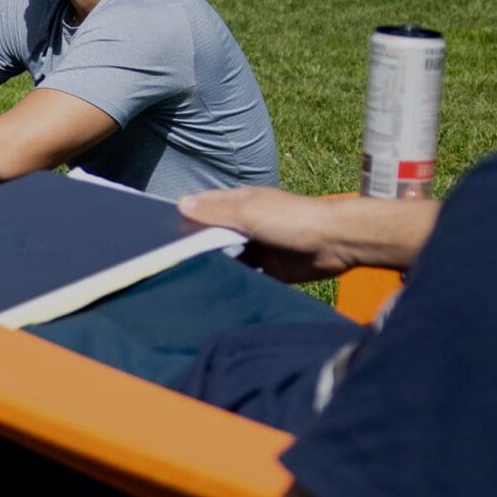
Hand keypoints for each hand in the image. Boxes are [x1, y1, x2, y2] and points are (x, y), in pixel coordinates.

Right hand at [177, 187, 363, 282]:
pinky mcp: (268, 271)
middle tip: (171, 264)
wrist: (336, 243)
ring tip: (188, 281)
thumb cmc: (292, 219)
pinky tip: (218, 292)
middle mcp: (244, 226)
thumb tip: (179, 205)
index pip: (203, 210)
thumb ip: (215, 212)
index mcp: (238, 205)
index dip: (184, 220)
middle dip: (196, 248)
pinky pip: (244, 277)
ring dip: (215, 266)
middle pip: (212, 237)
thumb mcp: (248, 212)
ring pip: (226, 258)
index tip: (160, 236)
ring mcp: (256, 249)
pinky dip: (234, 282)